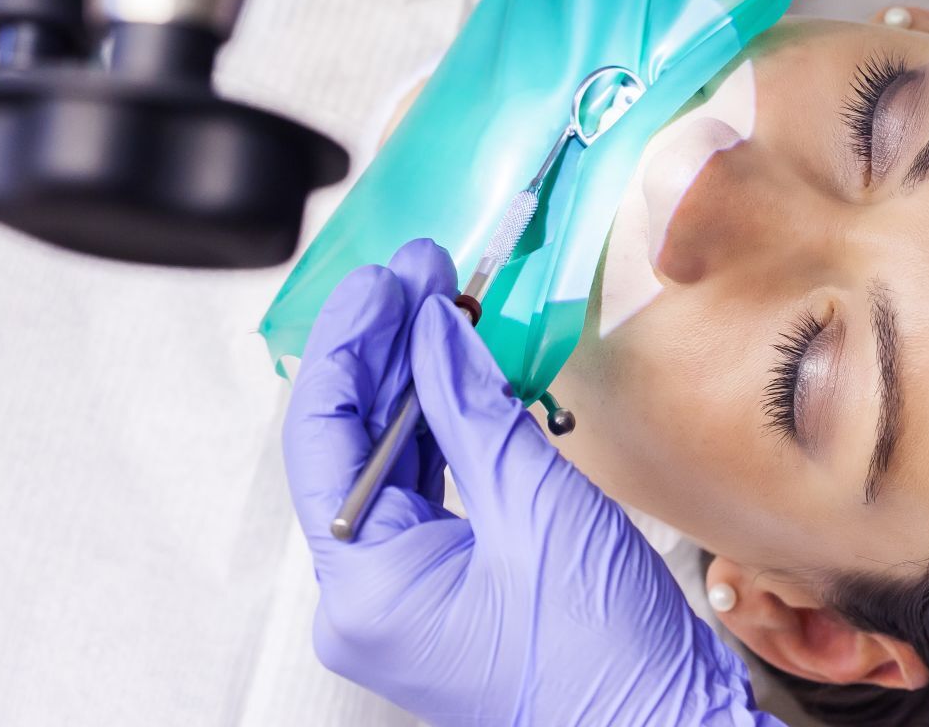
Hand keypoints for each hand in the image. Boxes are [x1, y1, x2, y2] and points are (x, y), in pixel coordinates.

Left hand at [282, 239, 777, 726]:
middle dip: (386, 351)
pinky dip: (441, 429)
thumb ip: (469, 408)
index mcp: (364, 589)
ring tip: (439, 304)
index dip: (349, 345)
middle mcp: (365, 599)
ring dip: (414, 382)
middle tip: (419, 273)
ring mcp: (403, 597)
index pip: (324, 438)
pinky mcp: (444, 590)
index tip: (381, 282)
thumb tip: (434, 331)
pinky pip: (424, 493)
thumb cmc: (605, 655)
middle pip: (351, 446)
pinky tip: (460, 370)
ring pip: (387, 464)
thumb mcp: (535, 505)